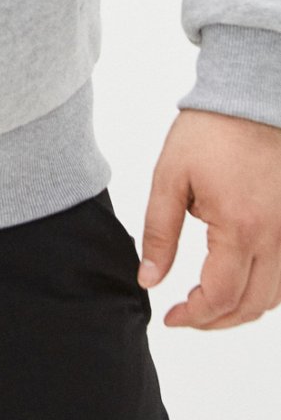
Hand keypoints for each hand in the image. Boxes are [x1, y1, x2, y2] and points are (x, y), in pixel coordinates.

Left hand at [138, 108, 280, 328]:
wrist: (251, 99)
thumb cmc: (211, 132)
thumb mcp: (170, 178)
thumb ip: (159, 233)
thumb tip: (150, 279)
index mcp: (241, 228)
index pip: (221, 296)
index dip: (195, 316)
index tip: (171, 317)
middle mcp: (277, 238)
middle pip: (251, 305)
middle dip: (216, 320)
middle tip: (186, 317)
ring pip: (274, 296)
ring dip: (241, 309)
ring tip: (207, 305)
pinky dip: (263, 290)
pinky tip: (238, 283)